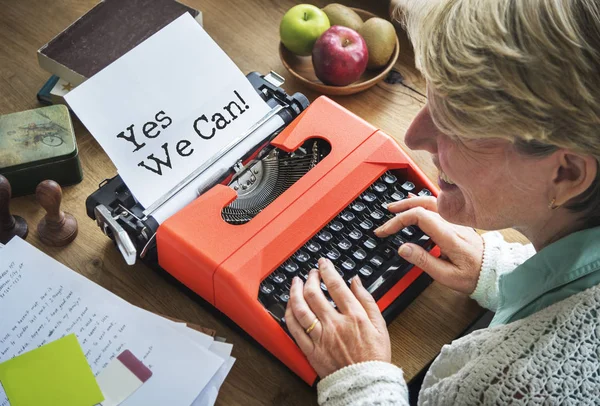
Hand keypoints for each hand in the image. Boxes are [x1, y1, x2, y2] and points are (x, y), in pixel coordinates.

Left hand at [285, 258, 390, 377]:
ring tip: (295, 282)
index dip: (327, 269)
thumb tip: (356, 281)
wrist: (365, 383)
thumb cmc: (374, 356)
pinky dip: (289, 313)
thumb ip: (367, 300)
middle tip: (310, 273)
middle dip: (310, 278)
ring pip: (300, 308)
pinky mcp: (310, 350)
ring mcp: (320, 337)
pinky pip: (294, 329)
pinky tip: (290, 305)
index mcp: (353, 316)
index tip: (323, 263)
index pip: (336, 285)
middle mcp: (335, 324)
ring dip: (295, 291)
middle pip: (314, 293)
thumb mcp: (380, 325)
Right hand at [374, 195, 483, 294]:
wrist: (495, 272)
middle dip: (401, 208)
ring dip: (410, 202)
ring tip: (395, 207)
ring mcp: (455, 221)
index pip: (419, 216)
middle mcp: (452, 224)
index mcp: (448, 236)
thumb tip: (403, 248)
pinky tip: (415, 202)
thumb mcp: (447, 276)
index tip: (385, 231)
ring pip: (430, 201)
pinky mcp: (457, 222)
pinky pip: (437, 205)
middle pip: (423, 204)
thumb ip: (424, 261)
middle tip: (386, 215)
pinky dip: (422, 202)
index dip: (398, 221)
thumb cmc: (473, 276)